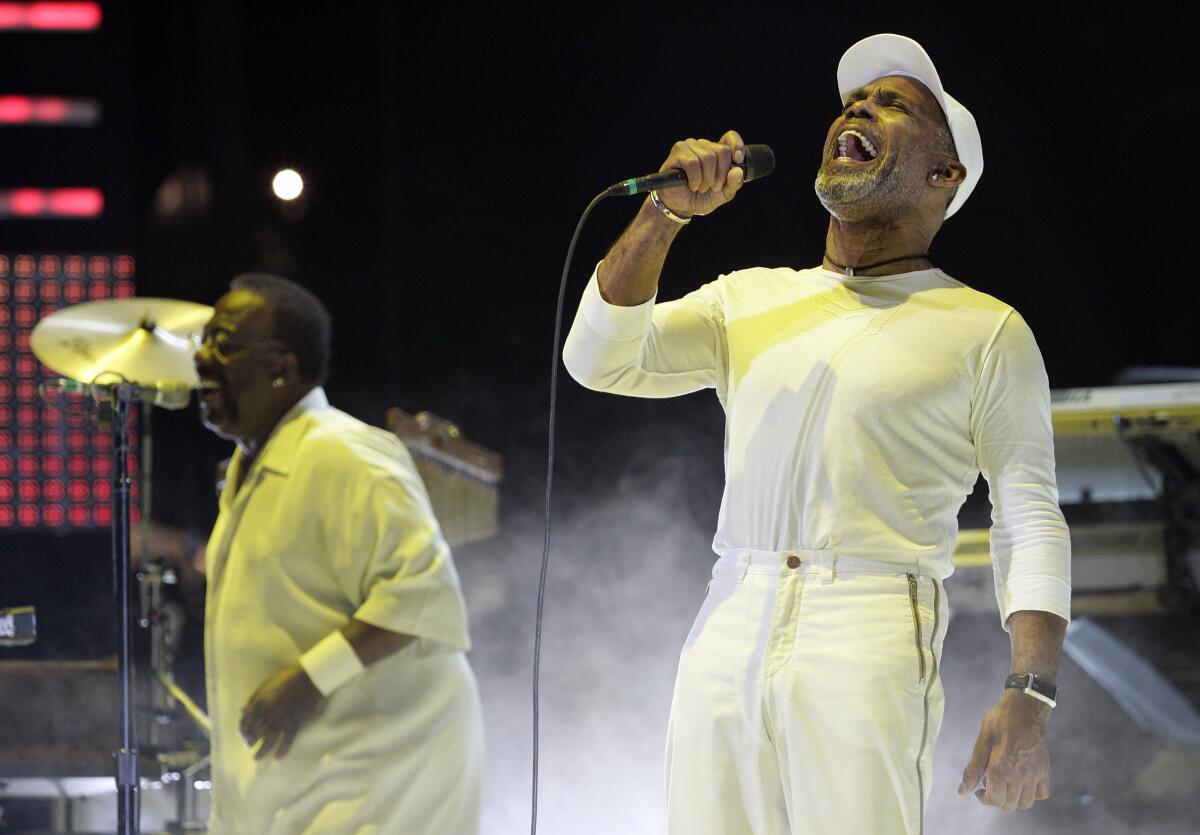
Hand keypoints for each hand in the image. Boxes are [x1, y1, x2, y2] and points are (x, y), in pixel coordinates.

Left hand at [239, 663, 322, 759]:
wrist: (310, 677)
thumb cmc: (287, 677)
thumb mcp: (266, 684)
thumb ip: (253, 698)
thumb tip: (242, 712)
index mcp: (260, 703)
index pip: (246, 722)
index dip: (242, 731)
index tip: (243, 736)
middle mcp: (269, 714)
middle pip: (255, 733)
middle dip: (250, 742)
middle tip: (250, 747)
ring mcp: (282, 720)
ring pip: (269, 740)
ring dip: (262, 751)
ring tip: (257, 757)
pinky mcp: (295, 723)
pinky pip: (288, 741)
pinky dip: (283, 750)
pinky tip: (278, 757)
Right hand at [655, 130, 745, 217]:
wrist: (680, 208)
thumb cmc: (701, 198)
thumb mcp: (723, 194)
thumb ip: (734, 183)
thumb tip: (738, 170)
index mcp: (716, 151)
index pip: (730, 137)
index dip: (737, 145)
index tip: (738, 160)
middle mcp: (703, 146)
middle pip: (722, 151)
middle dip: (720, 175)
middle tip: (712, 187)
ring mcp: (688, 147)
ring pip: (707, 157)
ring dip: (706, 179)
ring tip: (700, 188)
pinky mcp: (677, 154)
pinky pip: (692, 163)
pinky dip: (695, 179)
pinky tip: (691, 185)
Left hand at [959, 690, 1051, 810]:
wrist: (1024, 710)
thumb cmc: (999, 722)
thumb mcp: (981, 743)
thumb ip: (973, 769)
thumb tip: (962, 791)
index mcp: (1001, 769)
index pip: (994, 800)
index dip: (984, 799)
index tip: (979, 791)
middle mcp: (1019, 776)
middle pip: (1009, 804)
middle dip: (997, 799)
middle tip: (991, 783)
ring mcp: (1035, 775)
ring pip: (1026, 803)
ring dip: (1014, 800)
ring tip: (1006, 784)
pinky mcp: (1045, 770)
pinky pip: (1042, 794)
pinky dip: (1032, 794)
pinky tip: (1023, 783)